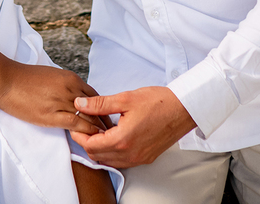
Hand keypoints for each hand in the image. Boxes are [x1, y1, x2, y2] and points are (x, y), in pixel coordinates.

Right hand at [0, 63, 110, 135]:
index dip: (103, 108)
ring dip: (99, 128)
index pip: (95, 95)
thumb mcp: (52, 75)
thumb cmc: (26, 77)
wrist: (7, 80)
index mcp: (71, 78)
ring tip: (108, 139)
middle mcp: (70, 89)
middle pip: (96, 106)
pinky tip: (92, 139)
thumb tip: (77, 96)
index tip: (108, 117)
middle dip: (106, 119)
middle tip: (115, 131)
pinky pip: (76, 124)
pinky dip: (87, 132)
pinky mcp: (52, 115)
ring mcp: (62, 102)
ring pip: (88, 117)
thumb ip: (67, 85)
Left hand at [69, 86, 196, 167]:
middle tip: (86, 126)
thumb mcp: (125, 99)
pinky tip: (115, 136)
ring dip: (100, 149)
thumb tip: (80, 105)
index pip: (90, 146)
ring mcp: (138, 158)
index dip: (79, 135)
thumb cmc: (159, 102)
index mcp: (122, 140)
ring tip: (100, 130)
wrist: (184, 109)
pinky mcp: (146, 158)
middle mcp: (130, 154)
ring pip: (109, 160)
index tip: (76, 124)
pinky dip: (113, 152)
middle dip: (87, 142)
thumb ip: (99, 104)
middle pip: (98, 156)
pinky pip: (122, 161)